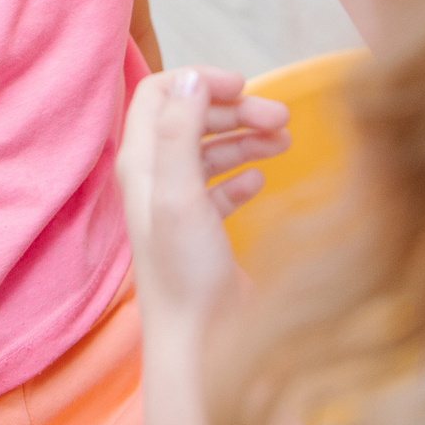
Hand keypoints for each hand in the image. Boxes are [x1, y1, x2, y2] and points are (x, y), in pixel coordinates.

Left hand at [118, 67, 291, 327]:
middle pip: (191, 119)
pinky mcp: (203, 232)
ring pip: (210, 151)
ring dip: (245, 138)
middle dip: (235, 110)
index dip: (200, 81)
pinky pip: (222, 187)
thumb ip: (180, 133)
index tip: (245, 86)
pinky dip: (243, 173)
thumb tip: (191, 79)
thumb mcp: (180, 195)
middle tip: (282, 119)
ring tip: (284, 141)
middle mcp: (154, 180)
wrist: (201, 345)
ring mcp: (178, 207)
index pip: (159, 93)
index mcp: (140, 164)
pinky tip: (262, 179)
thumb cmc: (186, 275)